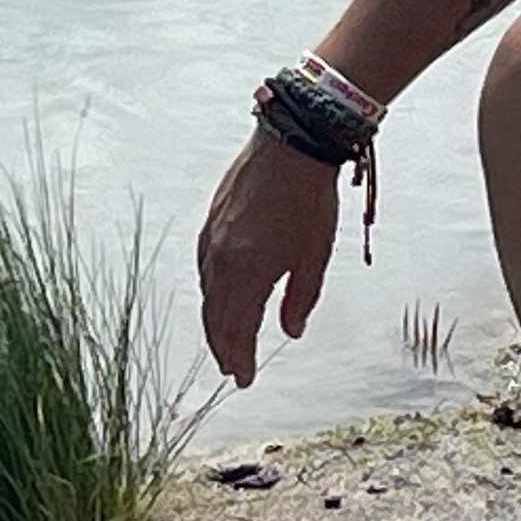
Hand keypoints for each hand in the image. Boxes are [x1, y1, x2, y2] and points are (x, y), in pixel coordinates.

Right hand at [197, 131, 338, 386]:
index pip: (237, 330)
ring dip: (214, 322)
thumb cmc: (310, 197)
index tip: (244, 379)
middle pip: (214, 317)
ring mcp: (212, 239)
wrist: (291, 141)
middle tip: (232, 369)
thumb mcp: (315, 254)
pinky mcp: (212, 221)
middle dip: (223, 347)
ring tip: (225, 341)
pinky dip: (211, 292)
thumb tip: (290, 331)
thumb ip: (301, 298)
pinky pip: (204, 268)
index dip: (240, 358)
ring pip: (206, 294)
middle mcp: (222, 259)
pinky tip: (218, 297)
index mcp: (249, 272)